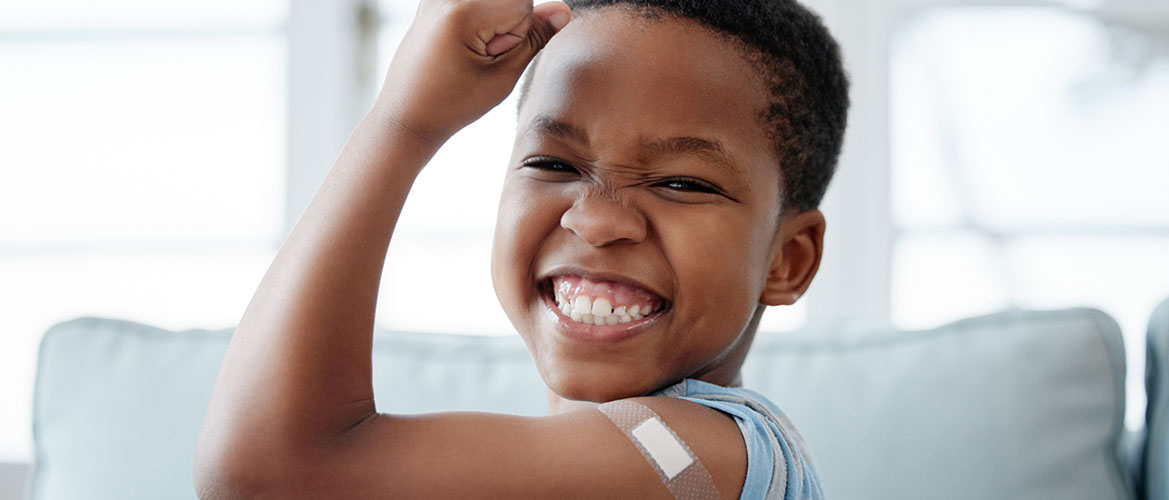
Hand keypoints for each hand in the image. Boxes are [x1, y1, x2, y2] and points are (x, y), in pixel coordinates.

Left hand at [374, 0, 570, 144]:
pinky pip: (478, 4)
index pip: (523, 4)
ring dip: (492, 21)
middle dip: (506, 22)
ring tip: (467, 50)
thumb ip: (535, 38)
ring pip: (496, 0)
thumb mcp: (502, 78)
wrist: (405, 115)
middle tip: (476, 55)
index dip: (516, 35)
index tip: (489, 57)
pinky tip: (459, 43)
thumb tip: (563, 10)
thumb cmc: (450, 104)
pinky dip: (479, 19)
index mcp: (462, 11)